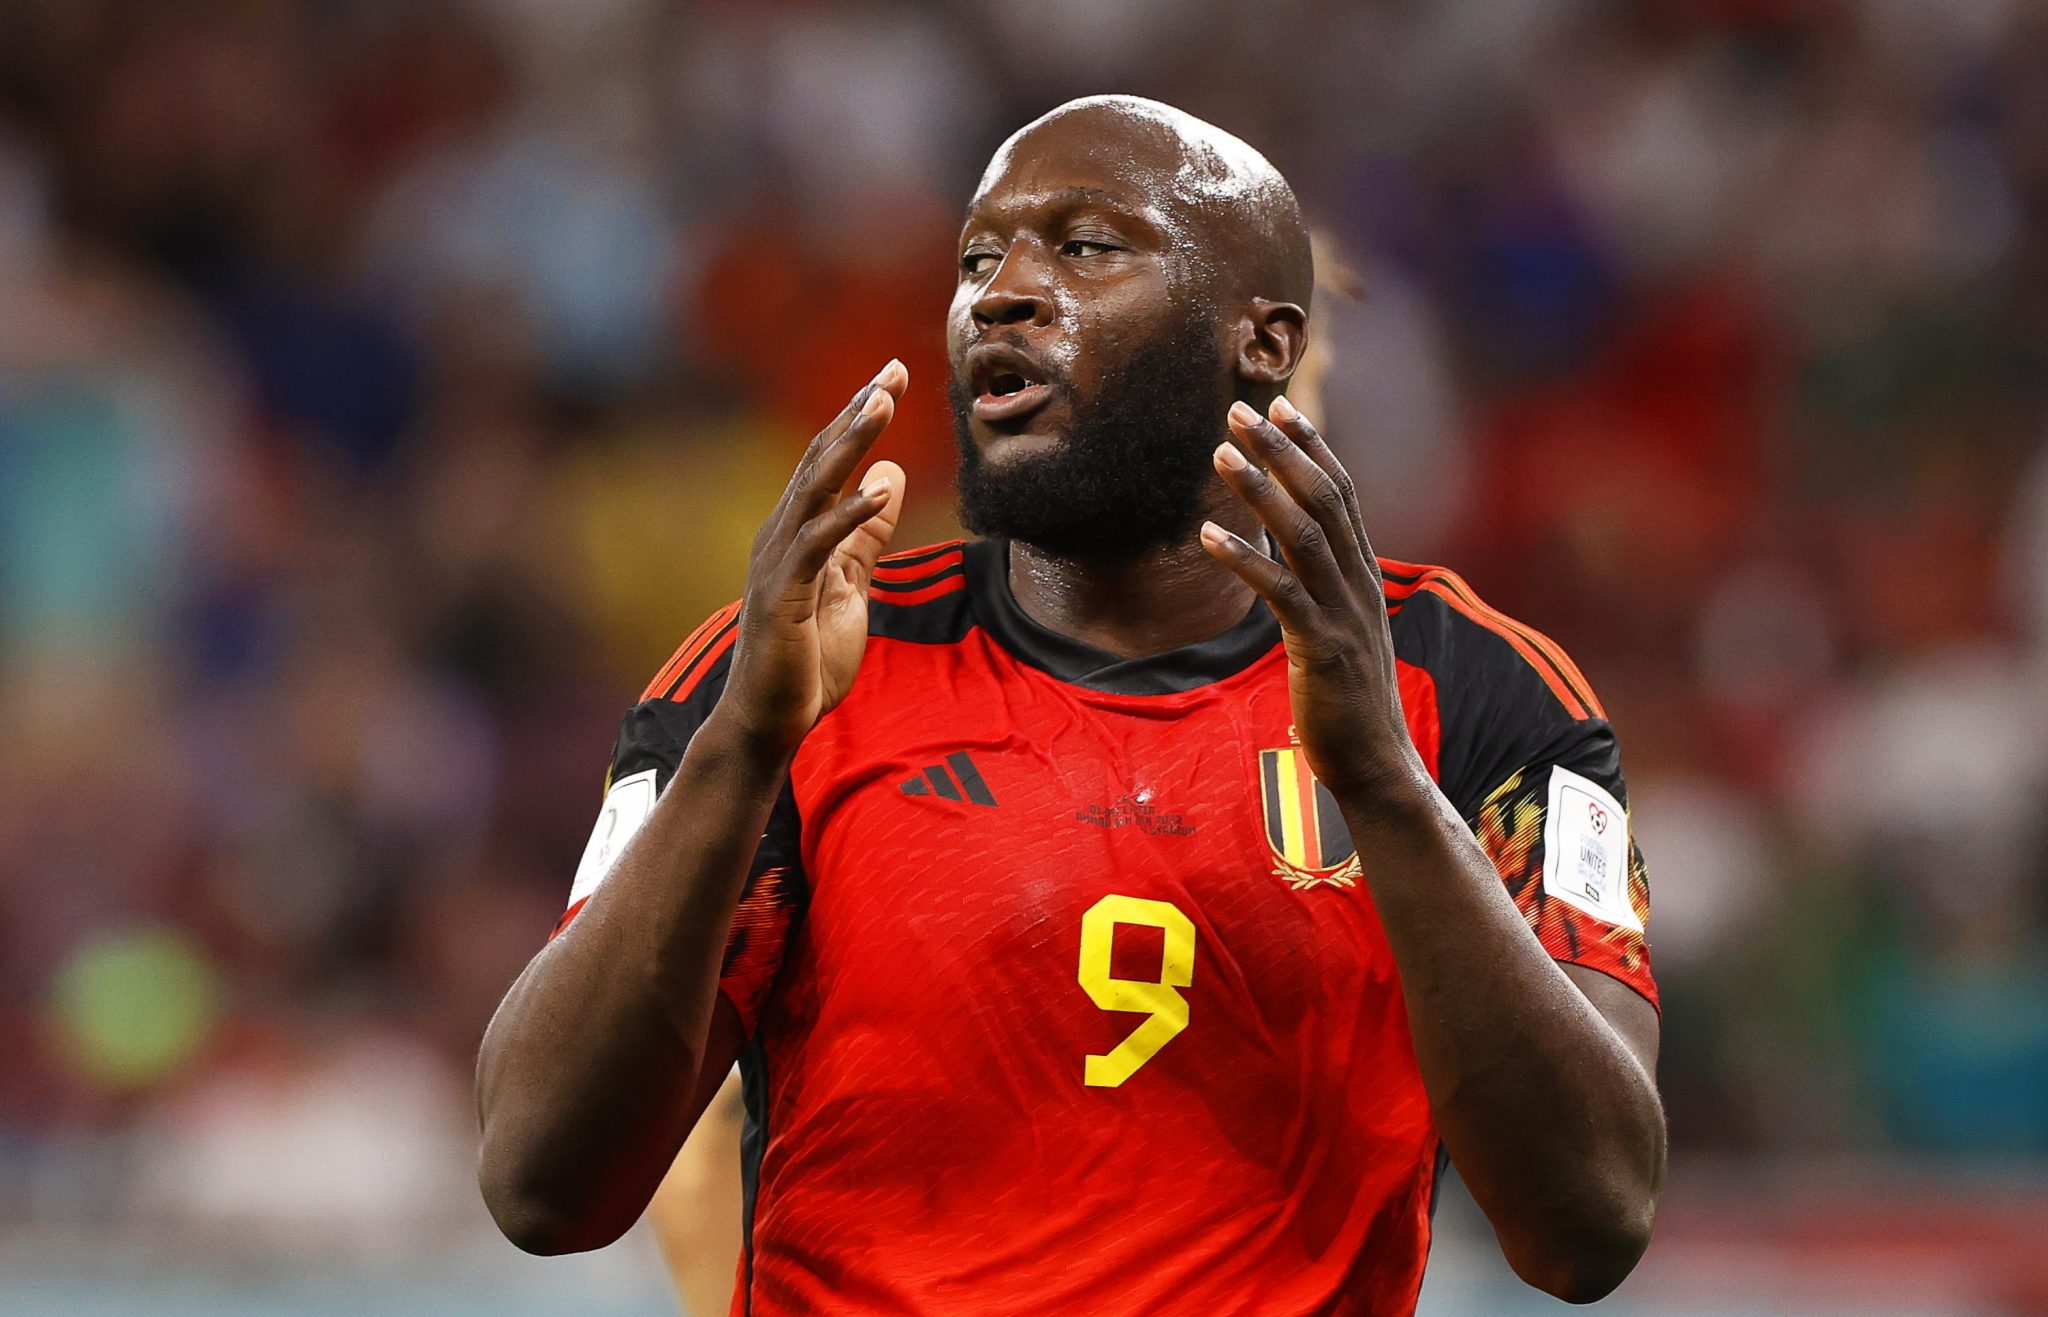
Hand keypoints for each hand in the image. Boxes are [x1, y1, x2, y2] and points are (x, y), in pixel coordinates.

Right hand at [717, 361, 908, 755]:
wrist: (768, 720)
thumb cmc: (805, 657)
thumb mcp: (850, 584)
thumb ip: (865, 534)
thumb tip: (890, 476)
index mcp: (796, 529)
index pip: (830, 460)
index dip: (860, 416)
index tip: (894, 377)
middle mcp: (781, 534)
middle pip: (821, 458)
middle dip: (858, 411)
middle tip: (893, 369)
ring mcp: (778, 562)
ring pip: (815, 487)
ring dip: (851, 444)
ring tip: (883, 404)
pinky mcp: (784, 596)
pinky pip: (817, 545)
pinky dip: (847, 515)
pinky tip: (878, 490)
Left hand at [1199, 397, 1422, 800]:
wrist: (1377, 763)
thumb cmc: (1348, 702)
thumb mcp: (1338, 632)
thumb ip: (1320, 589)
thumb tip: (1287, 553)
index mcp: (1364, 576)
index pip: (1341, 494)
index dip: (1311, 447)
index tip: (1280, 406)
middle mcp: (1359, 584)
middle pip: (1323, 499)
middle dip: (1281, 450)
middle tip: (1240, 409)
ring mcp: (1343, 614)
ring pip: (1304, 534)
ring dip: (1260, 489)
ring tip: (1220, 454)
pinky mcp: (1321, 648)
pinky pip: (1280, 591)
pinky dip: (1245, 558)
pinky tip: (1207, 535)